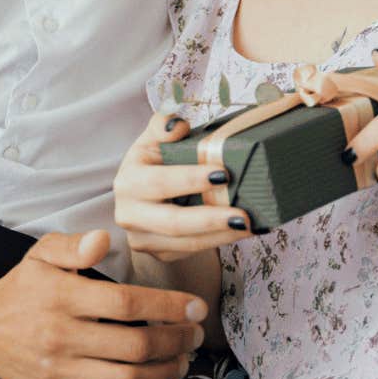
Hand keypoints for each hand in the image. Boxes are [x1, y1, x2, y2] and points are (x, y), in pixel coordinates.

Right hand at [0, 229, 208, 378]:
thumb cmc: (21, 291)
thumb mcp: (42, 254)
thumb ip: (74, 245)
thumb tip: (103, 239)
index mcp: (61, 298)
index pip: (126, 304)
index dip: (168, 307)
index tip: (193, 307)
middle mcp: (61, 337)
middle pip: (134, 346)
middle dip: (176, 341)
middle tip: (194, 334)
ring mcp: (59, 372)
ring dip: (164, 373)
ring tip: (181, 359)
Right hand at [113, 111, 253, 259]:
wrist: (143, 198)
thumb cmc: (154, 163)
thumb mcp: (153, 140)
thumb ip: (162, 126)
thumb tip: (176, 125)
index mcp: (129, 180)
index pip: (159, 182)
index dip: (189, 179)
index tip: (223, 174)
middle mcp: (129, 213)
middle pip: (173, 222)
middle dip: (210, 220)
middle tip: (243, 216)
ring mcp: (142, 238)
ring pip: (186, 242)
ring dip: (221, 235)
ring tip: (249, 225)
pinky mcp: (158, 253)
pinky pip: (190, 251)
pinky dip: (217, 241)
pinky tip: (238, 232)